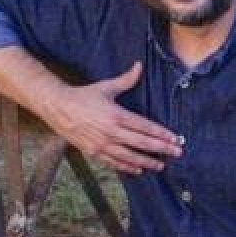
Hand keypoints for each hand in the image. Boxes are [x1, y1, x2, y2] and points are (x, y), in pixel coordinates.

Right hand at [42, 62, 181, 173]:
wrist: (58, 109)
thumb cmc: (83, 96)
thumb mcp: (105, 87)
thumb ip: (126, 80)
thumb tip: (139, 66)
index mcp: (116, 115)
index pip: (145, 127)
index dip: (162, 134)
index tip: (175, 139)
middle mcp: (111, 132)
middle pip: (142, 143)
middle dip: (161, 149)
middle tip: (177, 153)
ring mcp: (102, 144)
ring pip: (130, 157)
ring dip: (147, 162)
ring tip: (161, 166)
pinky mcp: (94, 153)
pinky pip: (114, 163)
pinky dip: (128, 168)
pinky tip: (138, 170)